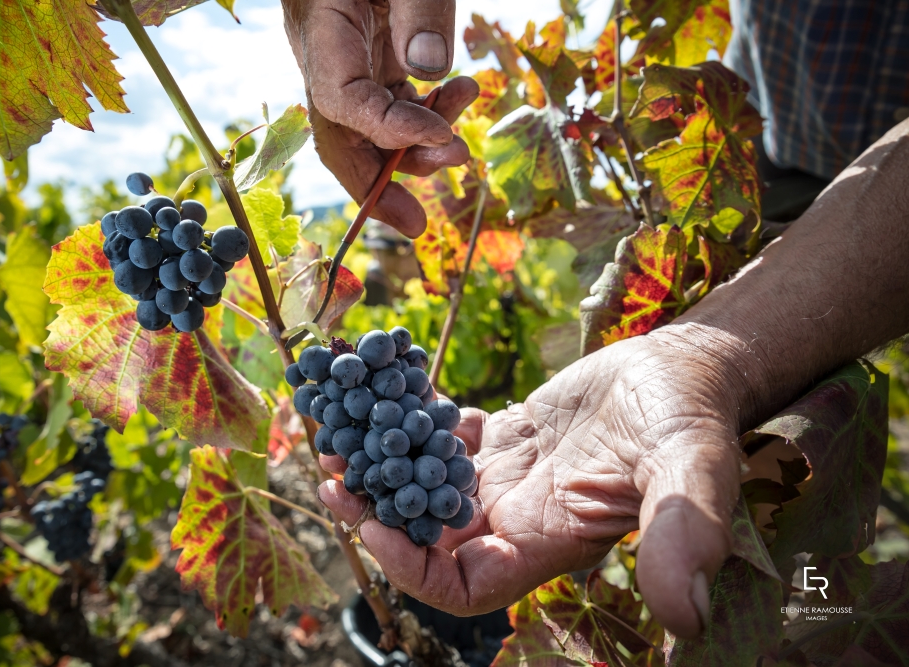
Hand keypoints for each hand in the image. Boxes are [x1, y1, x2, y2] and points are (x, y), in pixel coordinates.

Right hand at [281, 0, 476, 237]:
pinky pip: (392, 101)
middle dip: (375, 185)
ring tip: (463, 144)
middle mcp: (328, 50)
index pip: (341, 101)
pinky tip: (462, 98)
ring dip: (413, 150)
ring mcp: (350, 54)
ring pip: (368, 125)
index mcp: (320, 27)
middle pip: (339, 134)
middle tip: (416, 224)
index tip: (443, 138)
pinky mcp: (376, 51)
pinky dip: (425, 117)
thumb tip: (435, 72)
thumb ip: (420, 6)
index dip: (388, 132)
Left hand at [318, 329, 748, 637]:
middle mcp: (517, 517)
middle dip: (373, 511)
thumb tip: (689, 620)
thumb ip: (685, 537)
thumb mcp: (693, 471)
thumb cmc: (693, 418)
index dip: (413, 569)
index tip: (372, 526)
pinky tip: (388, 388)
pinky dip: (410, 420)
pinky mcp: (503, 438)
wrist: (685, 370)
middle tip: (330, 472)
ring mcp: (506, 476)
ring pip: (425, 485)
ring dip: (380, 462)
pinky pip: (441, 440)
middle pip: (426, 536)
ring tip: (336, 427)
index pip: (463, 587)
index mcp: (547, 541)